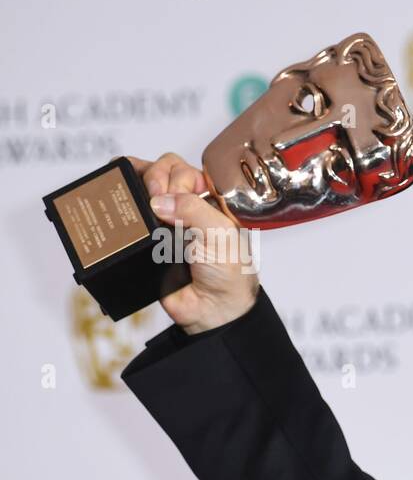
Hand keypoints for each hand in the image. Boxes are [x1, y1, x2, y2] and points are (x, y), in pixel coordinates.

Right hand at [128, 153, 259, 333]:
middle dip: (155, 178)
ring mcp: (166, 221)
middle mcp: (188, 206)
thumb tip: (158, 199)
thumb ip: (193, 210)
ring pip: (143, 189)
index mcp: (212, 201)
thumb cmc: (229, 274)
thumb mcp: (220, 234)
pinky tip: (115, 199)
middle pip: (162, 172)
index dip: (175, 175)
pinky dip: (122, 205)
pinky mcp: (148, 239)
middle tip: (156, 201)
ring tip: (136, 202)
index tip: (171, 194)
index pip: (187, 169)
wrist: (213, 310)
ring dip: (135, 187)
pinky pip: (131, 217)